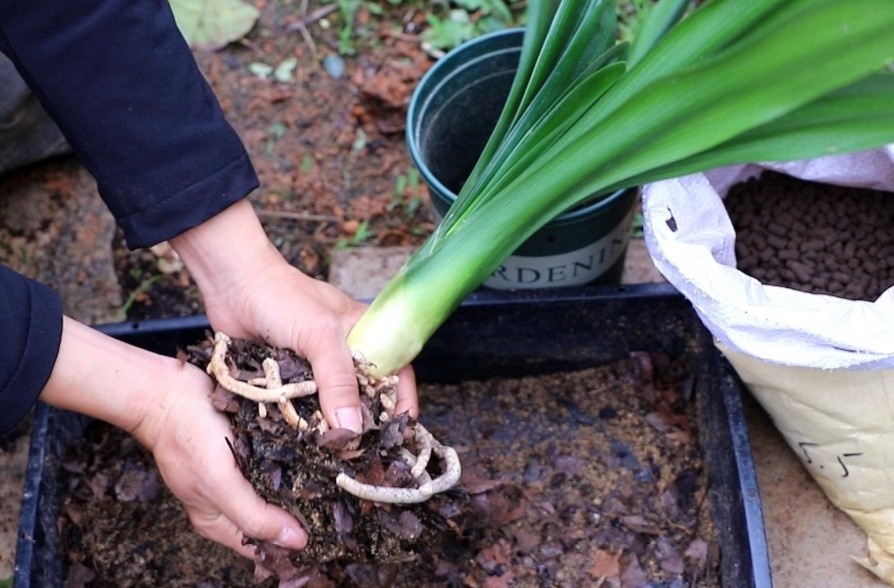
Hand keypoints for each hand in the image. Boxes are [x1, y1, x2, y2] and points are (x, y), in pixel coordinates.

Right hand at [40, 318, 307, 555]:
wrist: (170, 392)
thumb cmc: (188, 440)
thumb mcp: (219, 484)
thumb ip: (253, 516)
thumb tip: (295, 542)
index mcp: (219, 522)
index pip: (263, 547)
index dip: (291, 545)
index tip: (326, 537)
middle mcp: (229, 503)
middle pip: (272, 521)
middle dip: (301, 516)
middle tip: (338, 508)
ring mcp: (238, 476)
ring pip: (277, 493)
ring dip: (301, 489)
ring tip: (333, 484)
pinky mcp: (247, 451)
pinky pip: (274, 465)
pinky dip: (293, 464)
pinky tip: (317, 459)